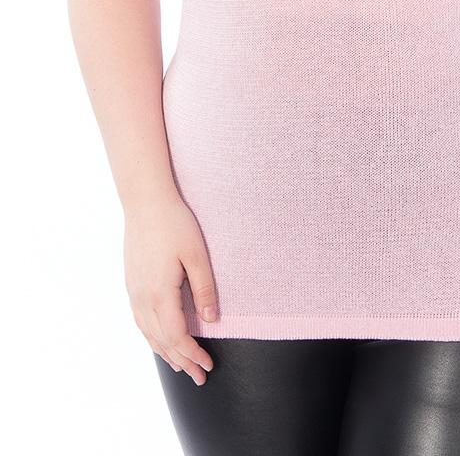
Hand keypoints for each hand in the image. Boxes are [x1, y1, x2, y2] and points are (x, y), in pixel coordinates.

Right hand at [123, 192, 217, 385]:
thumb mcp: (198, 255)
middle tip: (200, 376)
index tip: (208, 365)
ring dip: (165, 352)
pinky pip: (140, 321)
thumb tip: (211, 321)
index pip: (176, 337)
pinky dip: (152, 337)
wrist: (144, 201)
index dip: (193, 354)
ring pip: (148, 334)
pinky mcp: (131, 283)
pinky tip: (159, 339)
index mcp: (160, 294)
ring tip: (181, 365)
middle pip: (161, 341)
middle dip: (182, 361)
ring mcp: (133, 291)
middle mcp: (142, 298)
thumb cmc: (175, 223)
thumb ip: (205, 290)